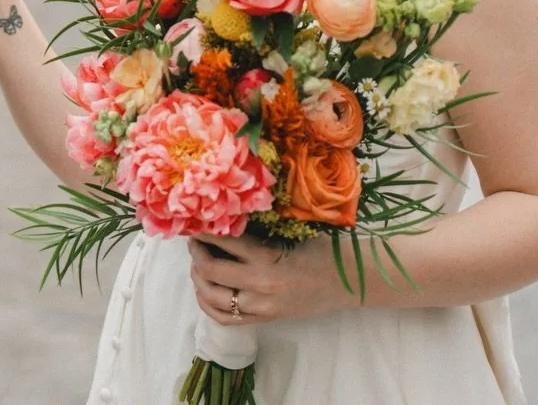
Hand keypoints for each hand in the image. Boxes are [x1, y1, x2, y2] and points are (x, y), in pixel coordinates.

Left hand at [187, 233, 356, 326]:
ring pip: (213, 297)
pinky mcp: (264, 320)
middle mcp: (259, 284)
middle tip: (193, 240)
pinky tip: (204, 289)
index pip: (222, 241)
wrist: (344, 281)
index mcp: (266, 257)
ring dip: (198, 278)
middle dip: (196, 252)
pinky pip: (226, 318)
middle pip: (210, 270)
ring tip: (197, 263)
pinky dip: (208, 303)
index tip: (194, 220)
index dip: (203, 230)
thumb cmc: (317, 249)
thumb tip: (221, 217)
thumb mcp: (285, 232)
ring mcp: (260, 306)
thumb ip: (254, 230)